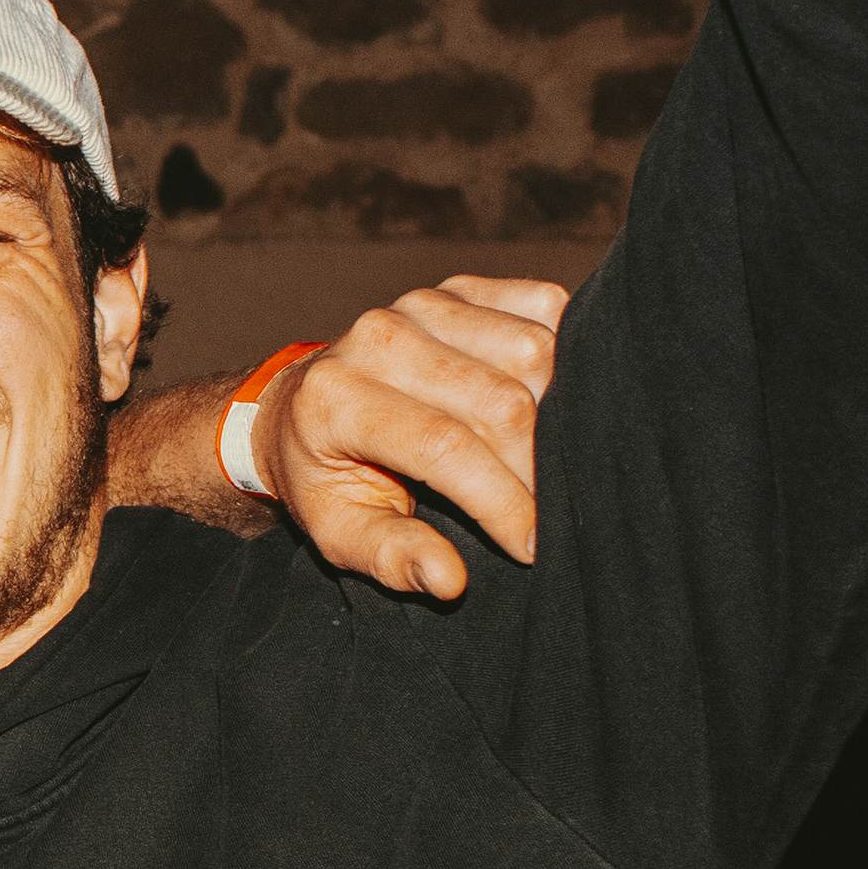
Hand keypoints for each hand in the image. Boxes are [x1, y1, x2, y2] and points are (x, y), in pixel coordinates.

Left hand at [258, 275, 566, 599]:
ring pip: (533, 352)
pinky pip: (543, 307)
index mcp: (338, 397)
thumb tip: (449, 579)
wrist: (300, 406)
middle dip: (537, 469)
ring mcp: (422, 303)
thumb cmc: (325, 476)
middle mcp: (379, 337)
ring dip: (559, 412)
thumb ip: (391, 556)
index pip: (445, 447)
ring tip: (547, 461)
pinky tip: (554, 398)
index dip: (502, 502)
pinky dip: (567, 350)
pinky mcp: (460, 288)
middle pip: (501, 401)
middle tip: (551, 512)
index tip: (534, 547)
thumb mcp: (338, 531)